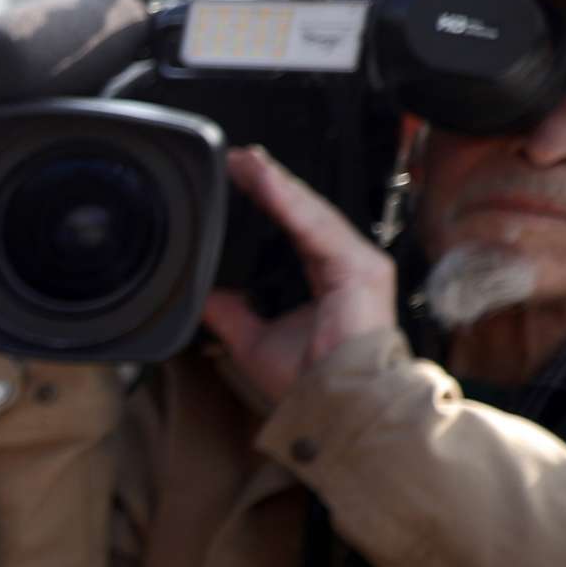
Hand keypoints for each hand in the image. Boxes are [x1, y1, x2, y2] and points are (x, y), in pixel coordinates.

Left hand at [200, 146, 397, 405]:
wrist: (337, 408)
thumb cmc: (307, 383)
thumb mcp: (252, 341)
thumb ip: (230, 313)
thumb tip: (203, 294)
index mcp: (326, 278)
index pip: (293, 229)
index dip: (267, 202)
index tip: (236, 180)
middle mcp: (345, 265)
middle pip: (302, 213)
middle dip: (268, 184)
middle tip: (235, 158)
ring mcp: (358, 264)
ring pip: (310, 212)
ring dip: (276, 184)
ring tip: (246, 160)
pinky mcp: (362, 268)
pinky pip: (319, 227)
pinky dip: (291, 202)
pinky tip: (267, 181)